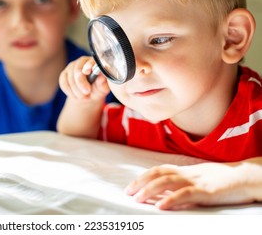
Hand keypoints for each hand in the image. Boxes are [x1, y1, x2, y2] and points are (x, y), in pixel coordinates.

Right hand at [59, 56, 109, 100]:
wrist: (87, 95)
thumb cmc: (97, 89)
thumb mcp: (102, 89)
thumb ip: (103, 83)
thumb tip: (102, 78)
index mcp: (94, 62)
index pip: (90, 61)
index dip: (88, 65)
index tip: (87, 72)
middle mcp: (82, 61)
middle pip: (77, 70)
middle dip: (81, 83)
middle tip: (87, 92)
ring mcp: (71, 67)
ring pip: (70, 78)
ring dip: (76, 90)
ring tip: (83, 97)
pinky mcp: (64, 74)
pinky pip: (64, 83)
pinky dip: (69, 92)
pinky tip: (75, 95)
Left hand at [125, 161, 260, 209]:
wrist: (246, 176)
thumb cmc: (223, 179)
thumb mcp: (200, 178)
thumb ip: (184, 183)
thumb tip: (166, 192)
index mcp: (186, 170)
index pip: (159, 170)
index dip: (143, 177)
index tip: (131, 186)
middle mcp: (188, 173)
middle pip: (159, 174)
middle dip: (141, 183)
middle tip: (129, 193)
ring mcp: (196, 181)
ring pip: (167, 182)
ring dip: (150, 190)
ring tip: (138, 199)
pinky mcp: (206, 191)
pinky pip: (185, 194)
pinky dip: (171, 199)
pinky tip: (161, 206)